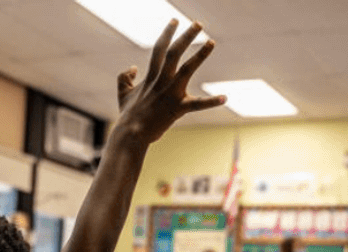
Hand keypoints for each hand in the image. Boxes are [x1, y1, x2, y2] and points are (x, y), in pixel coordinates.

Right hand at [114, 20, 224, 144]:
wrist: (130, 133)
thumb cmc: (128, 115)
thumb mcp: (122, 93)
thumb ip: (124, 77)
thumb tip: (132, 67)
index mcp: (151, 76)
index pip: (159, 48)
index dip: (167, 33)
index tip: (175, 21)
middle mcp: (161, 80)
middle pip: (174, 52)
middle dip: (186, 36)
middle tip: (198, 24)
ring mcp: (170, 93)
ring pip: (187, 69)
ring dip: (200, 55)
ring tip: (211, 42)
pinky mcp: (178, 109)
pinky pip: (197, 105)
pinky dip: (211, 102)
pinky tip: (224, 98)